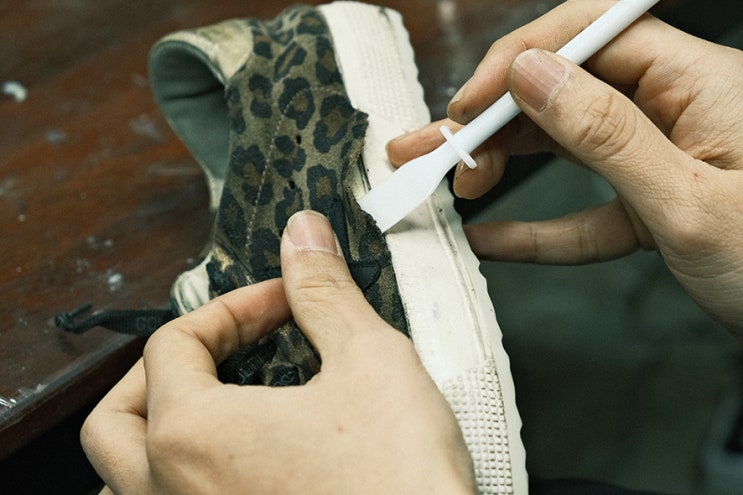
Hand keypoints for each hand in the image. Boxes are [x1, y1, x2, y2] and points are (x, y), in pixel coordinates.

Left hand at [81, 210, 475, 494]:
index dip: (233, 307)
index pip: (174, 343)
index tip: (283, 302)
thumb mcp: (370, 363)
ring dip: (152, 431)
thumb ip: (324, 292)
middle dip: (167, 367)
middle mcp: (169, 493)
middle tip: (220, 345)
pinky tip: (232, 463)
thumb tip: (303, 234)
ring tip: (207, 404)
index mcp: (191, 435)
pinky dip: (178, 478)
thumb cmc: (401, 481)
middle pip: (116, 416)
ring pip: (123, 480)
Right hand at [387, 0, 742, 335]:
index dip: (521, 62)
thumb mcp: (689, 202)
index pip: (593, 38)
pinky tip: (492, 238)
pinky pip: (585, 212)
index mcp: (699, 84)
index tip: (469, 104)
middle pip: (566, 93)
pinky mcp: (654, 208)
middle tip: (434, 149)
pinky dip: (538, 228)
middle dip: (493, 120)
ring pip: (566, 149)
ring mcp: (663, 161)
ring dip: (503, 167)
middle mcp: (678, 111)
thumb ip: (606, 136)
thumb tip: (534, 76)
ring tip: (448, 183)